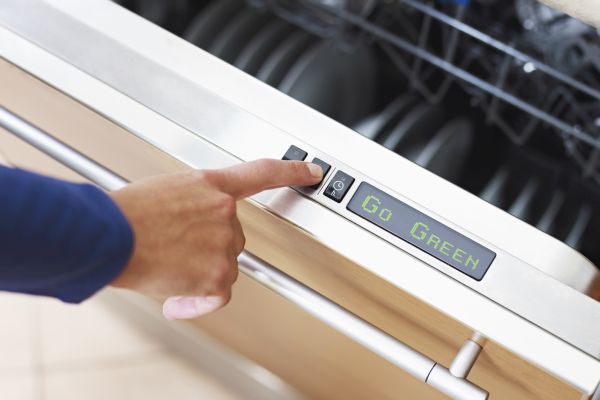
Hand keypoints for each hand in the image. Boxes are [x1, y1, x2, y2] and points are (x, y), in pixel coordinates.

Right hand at [110, 159, 321, 318]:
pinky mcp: (216, 275)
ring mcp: (222, 244)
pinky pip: (216, 295)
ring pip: (223, 267)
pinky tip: (177, 298)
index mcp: (212, 185)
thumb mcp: (166, 192)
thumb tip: (197, 226)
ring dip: (199, 273)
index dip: (292, 171)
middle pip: (232, 238)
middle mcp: (224, 212)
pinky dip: (197, 301)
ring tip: (166, 268)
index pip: (263, 173)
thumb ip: (194, 204)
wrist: (108, 235)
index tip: (312, 171)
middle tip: (176, 250)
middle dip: (209, 247)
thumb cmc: (126, 214)